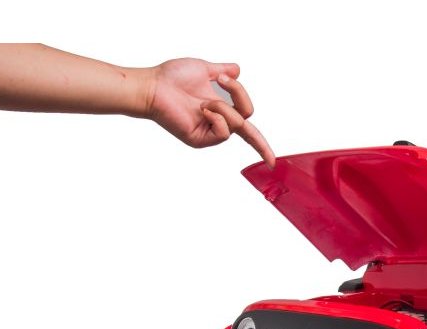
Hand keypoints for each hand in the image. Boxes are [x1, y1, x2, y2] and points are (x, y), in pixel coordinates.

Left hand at [144, 58, 274, 164]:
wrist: (153, 85)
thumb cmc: (171, 77)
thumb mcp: (204, 69)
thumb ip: (223, 71)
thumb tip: (236, 69)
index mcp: (220, 112)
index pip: (248, 131)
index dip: (262, 147)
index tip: (272, 163)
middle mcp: (217, 125)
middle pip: (247, 120)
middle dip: (239, 95)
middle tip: (223, 82)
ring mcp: (208, 134)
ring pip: (237, 123)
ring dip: (223, 105)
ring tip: (203, 100)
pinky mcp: (200, 139)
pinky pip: (224, 132)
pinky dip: (217, 116)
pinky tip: (203, 109)